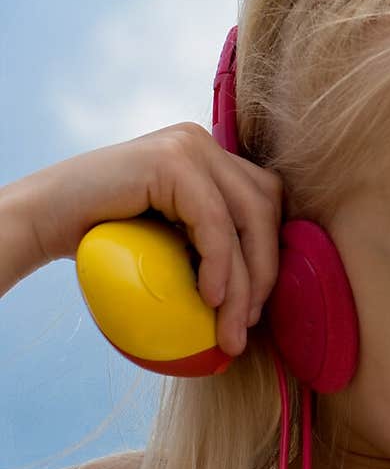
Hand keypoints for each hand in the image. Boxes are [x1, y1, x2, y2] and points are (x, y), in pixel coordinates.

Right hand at [27, 123, 283, 357]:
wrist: (40, 219)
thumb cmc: (100, 240)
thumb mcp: (166, 237)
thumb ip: (204, 243)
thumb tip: (255, 299)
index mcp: (207, 156)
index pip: (264, 201)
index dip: (270, 253)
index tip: (253, 309)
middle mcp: (202, 142)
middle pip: (265, 205)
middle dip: (266, 270)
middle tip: (246, 324)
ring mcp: (188, 145)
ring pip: (246, 216)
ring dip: (248, 279)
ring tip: (232, 327)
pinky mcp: (171, 161)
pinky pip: (213, 221)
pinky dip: (220, 264)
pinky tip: (211, 299)